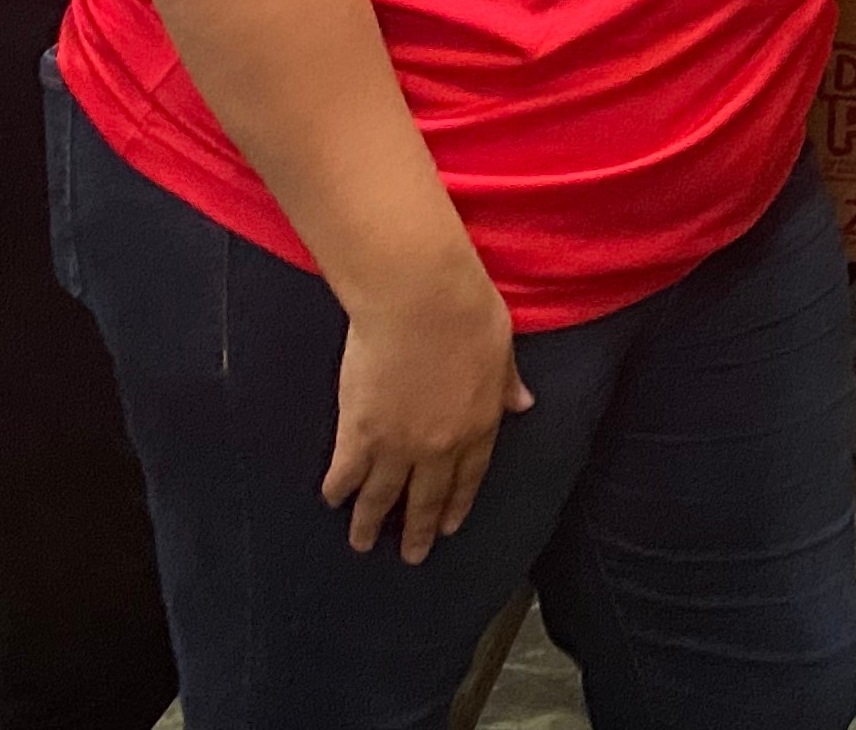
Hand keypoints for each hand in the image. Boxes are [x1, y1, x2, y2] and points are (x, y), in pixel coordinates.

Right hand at [325, 249, 531, 561]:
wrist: (422, 299)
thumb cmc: (468, 312)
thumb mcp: (502, 346)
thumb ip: (507, 382)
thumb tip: (522, 404)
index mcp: (479, 424)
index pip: (468, 476)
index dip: (456, 504)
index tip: (447, 526)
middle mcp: (439, 445)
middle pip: (426, 498)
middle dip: (416, 530)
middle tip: (411, 556)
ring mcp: (397, 443)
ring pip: (382, 496)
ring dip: (370, 524)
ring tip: (361, 545)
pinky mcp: (360, 431)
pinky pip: (347, 472)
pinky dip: (339, 489)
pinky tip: (332, 500)